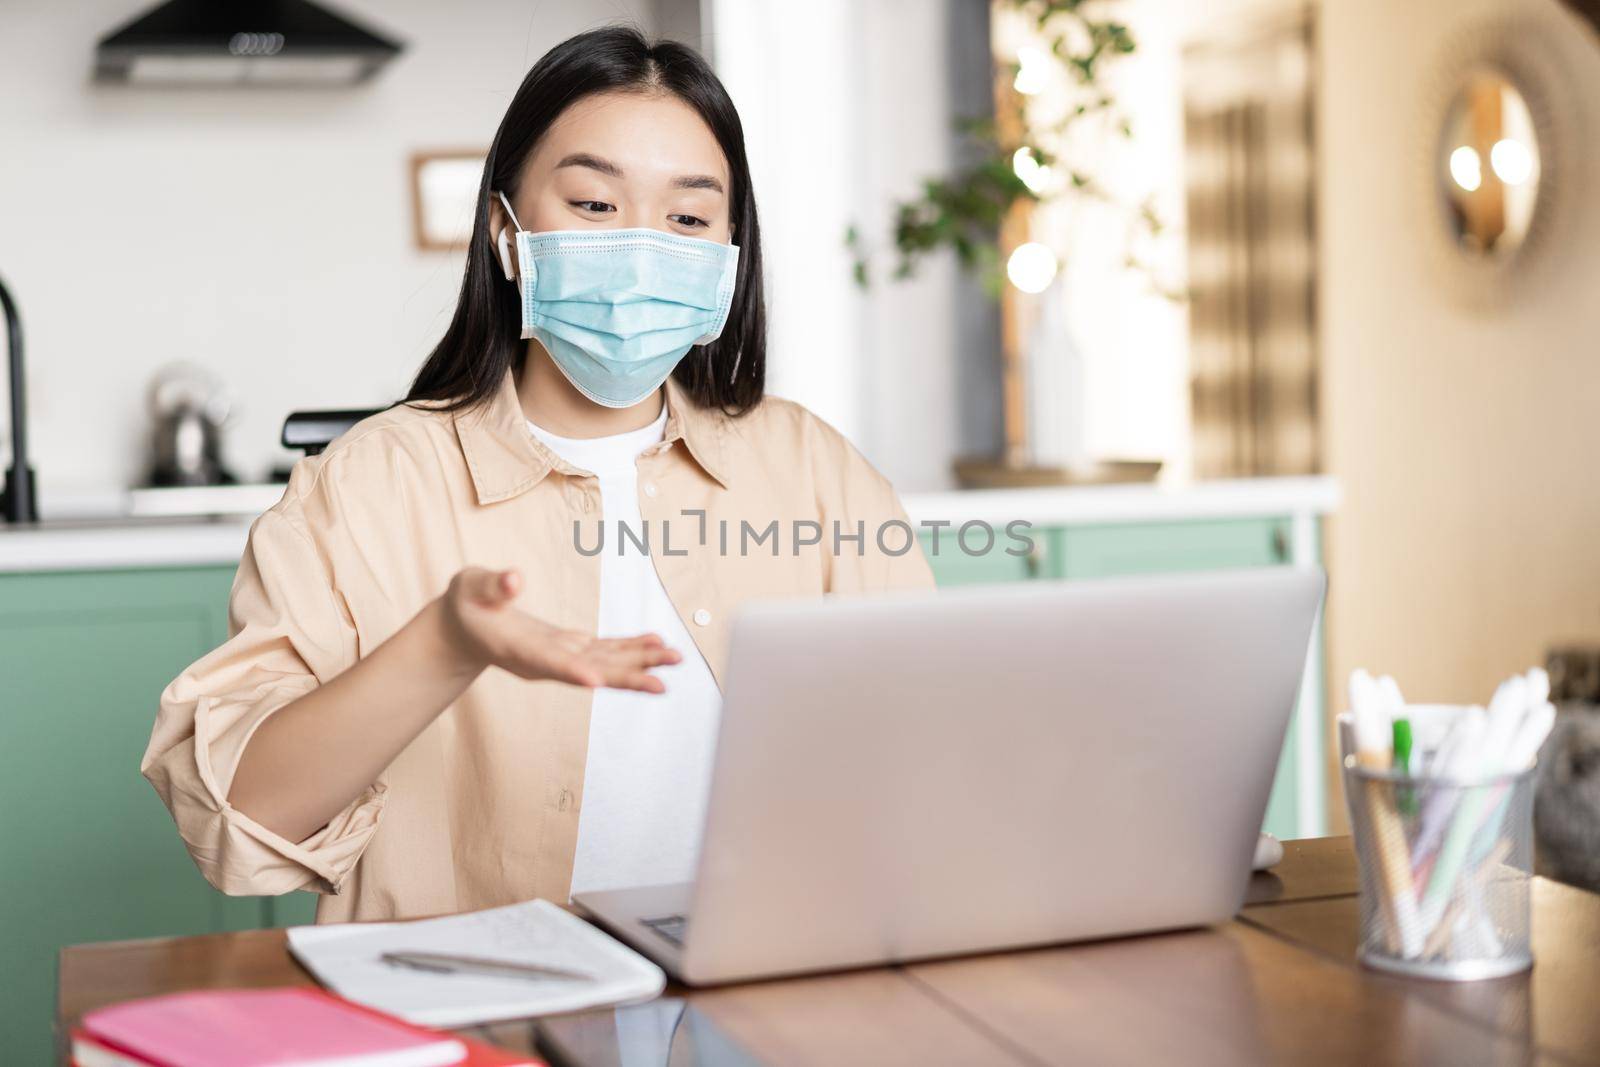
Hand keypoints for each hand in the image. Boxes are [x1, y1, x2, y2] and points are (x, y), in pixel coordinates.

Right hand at [436, 567, 681, 691]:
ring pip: (605, 664)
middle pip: (590, 672)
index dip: (572, 672)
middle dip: (626, 677)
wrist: (464, 629)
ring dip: (640, 663)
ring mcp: (560, 656)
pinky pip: (605, 651)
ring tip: (675, 659)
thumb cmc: (466, 604)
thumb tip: (515, 579)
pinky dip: (630, 648)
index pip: (548, 662)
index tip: (596, 682)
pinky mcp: (569, 648)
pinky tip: (656, 644)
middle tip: (662, 683)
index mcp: (518, 649)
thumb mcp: (471, 587)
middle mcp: (544, 661)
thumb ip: (493, 586)